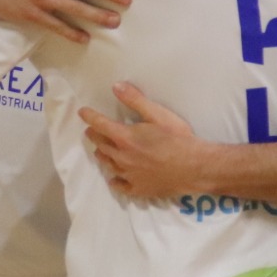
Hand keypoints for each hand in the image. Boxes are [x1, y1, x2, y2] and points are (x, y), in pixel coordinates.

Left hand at [80, 82, 209, 198]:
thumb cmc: (178, 139)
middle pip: (102, 145)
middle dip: (95, 136)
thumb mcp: (158, 114)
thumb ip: (136, 100)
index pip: (100, 125)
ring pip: (109, 165)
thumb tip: (116, 87)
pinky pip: (121, 186)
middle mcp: (122, 158)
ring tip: (100, 151)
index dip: (90, 117)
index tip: (82, 112)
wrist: (194, 168)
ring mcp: (129, 176)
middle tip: (91, 131)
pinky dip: (115, 181)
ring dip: (103, 155)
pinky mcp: (138, 189)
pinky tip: (115, 180)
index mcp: (125, 138)